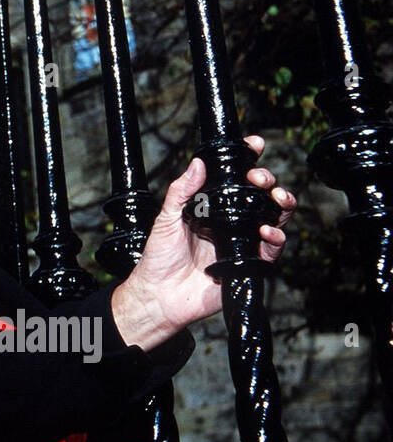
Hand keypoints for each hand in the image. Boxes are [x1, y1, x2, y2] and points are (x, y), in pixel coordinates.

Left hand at [110, 135, 295, 351]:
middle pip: (260, 195)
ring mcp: (242, 241)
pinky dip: (275, 237)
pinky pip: (271, 248)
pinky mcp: (249, 263)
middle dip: (267, 180)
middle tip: (259, 178)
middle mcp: (230, 221)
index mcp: (211, 206)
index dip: (248, 160)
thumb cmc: (160, 257)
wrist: (161, 295)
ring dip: (281, 204)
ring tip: (277, 198)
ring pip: (274, 217)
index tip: (254, 145)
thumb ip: (182, 191)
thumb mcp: (166, 218)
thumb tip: (198, 162)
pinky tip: (266, 231)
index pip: (235, 179)